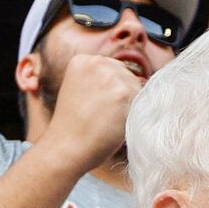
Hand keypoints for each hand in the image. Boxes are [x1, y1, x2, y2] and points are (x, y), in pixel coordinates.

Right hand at [41, 52, 143, 172]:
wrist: (66, 148)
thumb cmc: (73, 126)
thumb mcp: (78, 90)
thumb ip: (99, 79)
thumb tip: (134, 78)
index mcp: (82, 60)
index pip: (113, 69)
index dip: (110, 91)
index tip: (95, 105)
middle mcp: (97, 62)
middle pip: (126, 76)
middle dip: (121, 96)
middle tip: (100, 115)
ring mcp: (111, 76)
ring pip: (136, 89)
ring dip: (129, 106)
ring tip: (106, 119)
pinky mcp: (124, 92)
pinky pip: (142, 102)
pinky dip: (133, 115)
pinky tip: (114, 123)